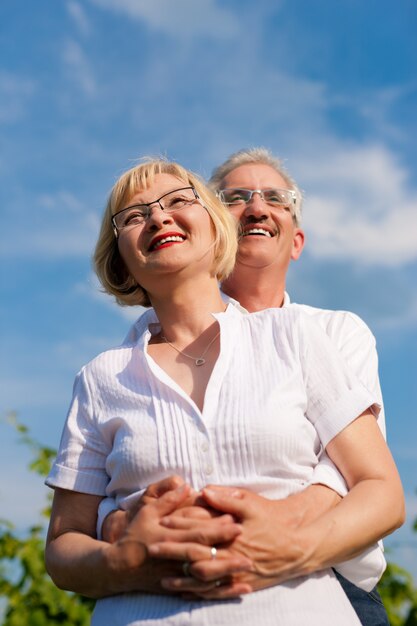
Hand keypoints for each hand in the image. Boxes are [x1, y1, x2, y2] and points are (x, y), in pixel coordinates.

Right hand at [105, 484, 244, 594]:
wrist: (118, 566)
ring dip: (226, 574)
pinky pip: (200, 592)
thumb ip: (167, 499)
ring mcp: (175, 574)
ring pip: (204, 576)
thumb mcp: (147, 511)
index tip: (237, 524)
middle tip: (250, 552)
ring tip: (247, 571)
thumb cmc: (135, 534)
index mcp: (169, 535)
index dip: (217, 529)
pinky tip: (236, 589)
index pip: (197, 532)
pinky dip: (219, 592)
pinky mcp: (176, 587)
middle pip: (205, 556)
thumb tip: (185, 485)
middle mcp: (173, 556)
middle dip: (227, 554)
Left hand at [149, 486, 313, 597]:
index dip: (179, 526)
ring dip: (183, 579)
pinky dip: (201, 593)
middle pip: (196, 556)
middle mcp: (232, 554)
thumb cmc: (271, 518)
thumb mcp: (250, 503)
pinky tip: (187, 592)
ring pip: (205, 580)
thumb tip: (204, 490)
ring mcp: (236, 571)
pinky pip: (218, 592)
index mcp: (231, 533)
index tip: (161, 522)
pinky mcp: (242, 582)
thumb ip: (226, 498)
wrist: (296, 542)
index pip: (199, 530)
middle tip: (152, 549)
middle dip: (172, 553)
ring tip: (163, 579)